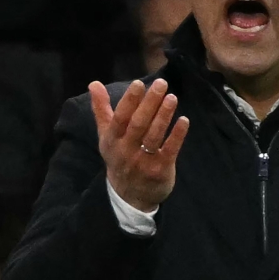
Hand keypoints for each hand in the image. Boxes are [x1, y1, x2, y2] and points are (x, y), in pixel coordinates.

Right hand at [90, 79, 189, 211]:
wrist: (129, 196)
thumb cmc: (119, 157)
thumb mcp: (107, 136)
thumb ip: (101, 109)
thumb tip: (94, 83)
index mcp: (112, 140)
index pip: (120, 118)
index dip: (129, 101)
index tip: (139, 83)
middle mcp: (126, 151)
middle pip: (138, 124)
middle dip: (150, 103)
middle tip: (161, 84)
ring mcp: (143, 161)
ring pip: (154, 136)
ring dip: (164, 116)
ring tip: (172, 98)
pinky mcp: (160, 170)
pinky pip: (169, 150)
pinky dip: (177, 135)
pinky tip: (184, 120)